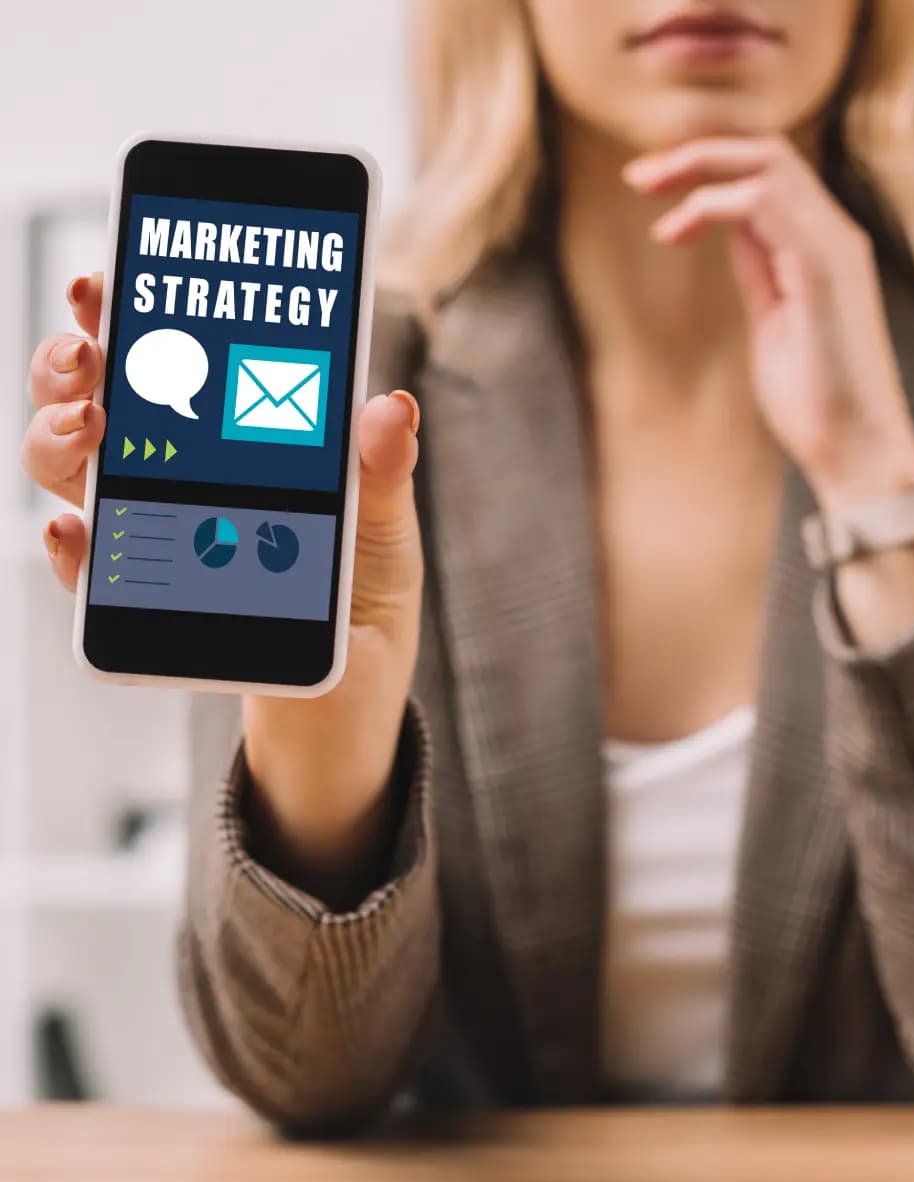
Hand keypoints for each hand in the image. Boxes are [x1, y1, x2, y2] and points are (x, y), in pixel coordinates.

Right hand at [22, 274, 424, 902]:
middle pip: (111, 404)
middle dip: (81, 359)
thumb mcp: (387, 539)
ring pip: (79, 470)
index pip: (187, 370)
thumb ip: (382, 476)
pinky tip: (78, 527)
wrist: (345, 713)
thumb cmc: (364, 614)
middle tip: (90, 342)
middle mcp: (189, 486)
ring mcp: (162, 542)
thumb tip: (393, 403)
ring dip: (59, 434)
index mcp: (247, 453)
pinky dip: (73, 546)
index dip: (146, 316)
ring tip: (88, 423)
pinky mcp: (152, 606)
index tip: (121, 274)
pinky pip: (92, 572)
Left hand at [623, 136, 913, 510]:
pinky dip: (712, 205)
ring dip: (697, 167)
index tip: (655, 192)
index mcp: (823, 247)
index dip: (709, 170)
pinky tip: (676, 230)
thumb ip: (758, 270)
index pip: (768, 176)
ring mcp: (834, 248)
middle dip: (696, 153)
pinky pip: (763, 205)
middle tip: (638, 177)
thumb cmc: (815, 402)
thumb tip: (726, 231)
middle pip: (766, 152)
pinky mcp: (823, 271)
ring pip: (767, 163)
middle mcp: (835, 235)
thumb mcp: (773, 322)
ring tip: (647, 188)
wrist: (855, 449)